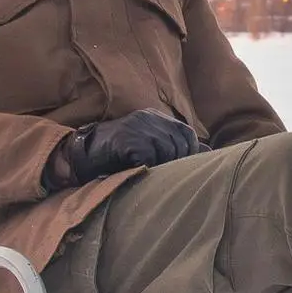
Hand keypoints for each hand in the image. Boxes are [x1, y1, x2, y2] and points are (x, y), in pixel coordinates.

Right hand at [43, 110, 203, 190]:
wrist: (83, 156)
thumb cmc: (118, 156)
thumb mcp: (149, 146)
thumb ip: (175, 146)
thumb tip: (208, 152)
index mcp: (155, 117)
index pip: (186, 133)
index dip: (188, 152)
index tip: (181, 168)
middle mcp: (148, 118)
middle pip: (179, 143)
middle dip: (176, 162)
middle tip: (163, 175)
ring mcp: (137, 127)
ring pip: (167, 151)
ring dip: (161, 166)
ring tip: (148, 172)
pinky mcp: (128, 139)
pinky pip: (150, 157)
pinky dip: (146, 167)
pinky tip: (136, 169)